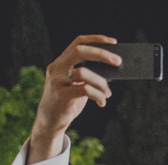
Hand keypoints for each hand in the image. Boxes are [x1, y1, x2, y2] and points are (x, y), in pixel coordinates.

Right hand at [28, 35, 120, 164]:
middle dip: (101, 54)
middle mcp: (57, 68)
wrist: (49, 122)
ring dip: (101, 83)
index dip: (96, 40)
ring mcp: (57, 81)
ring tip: (107, 93)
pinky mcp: (61, 96)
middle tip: (118, 61)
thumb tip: (112, 71)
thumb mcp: (76, 85)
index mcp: (61, 62)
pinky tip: (101, 102)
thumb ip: (88, 76)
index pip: (78, 42)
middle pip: (79, 51)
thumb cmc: (67, 101)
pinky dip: (98, 95)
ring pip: (84, 73)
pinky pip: (85, 90)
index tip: (113, 42)